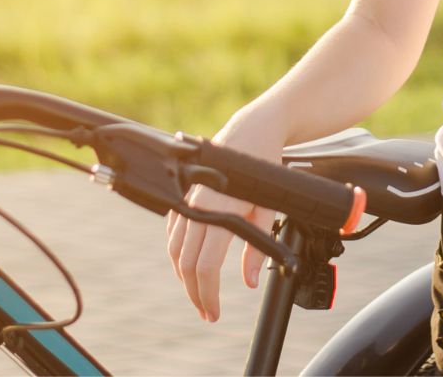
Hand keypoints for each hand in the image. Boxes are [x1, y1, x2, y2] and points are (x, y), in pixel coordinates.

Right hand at [165, 110, 288, 322]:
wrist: (254, 131)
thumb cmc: (265, 168)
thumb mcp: (269, 210)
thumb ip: (258, 248)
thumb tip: (249, 282)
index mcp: (220, 211)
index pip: (206, 265)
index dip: (208, 294)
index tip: (213, 312)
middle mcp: (198, 205)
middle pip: (186, 262)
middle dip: (194, 291)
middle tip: (206, 311)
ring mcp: (188, 199)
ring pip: (175, 248)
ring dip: (184, 274)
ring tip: (198, 292)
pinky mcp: (184, 194)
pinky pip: (173, 230)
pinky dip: (178, 251)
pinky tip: (188, 263)